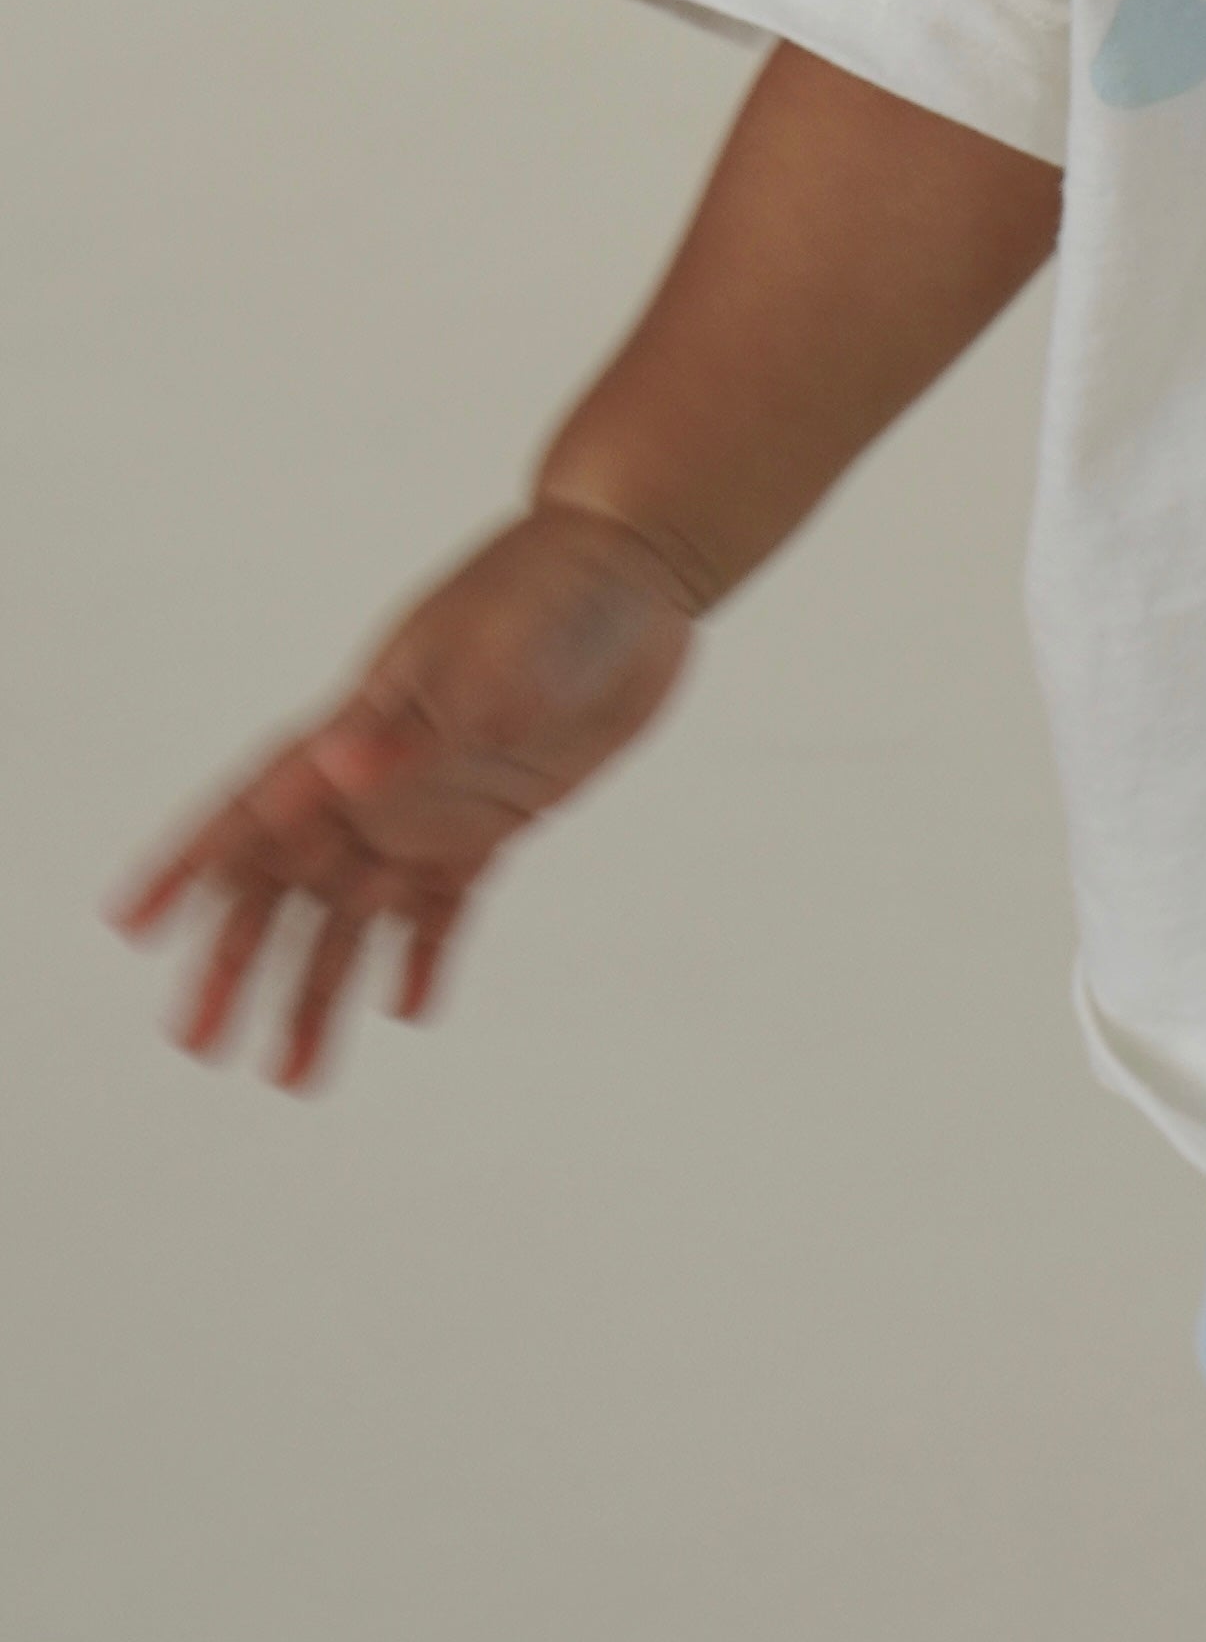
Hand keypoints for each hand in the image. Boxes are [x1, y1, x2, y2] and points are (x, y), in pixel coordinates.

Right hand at [110, 505, 703, 1090]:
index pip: (251, 809)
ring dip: (318, 989)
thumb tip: (340, 768)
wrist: (638, 564)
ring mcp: (437, 799)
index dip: (188, 865)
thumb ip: (412, 725)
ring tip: (290, 1077)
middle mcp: (380, 777)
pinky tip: (406, 1010)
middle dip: (237, 963)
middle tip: (196, 1045)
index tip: (131, 926)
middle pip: (285, 884)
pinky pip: (443, 903)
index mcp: (357, 732)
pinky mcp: (499, 815)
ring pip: (355, 913)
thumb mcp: (488, 657)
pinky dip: (421, 956)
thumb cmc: (551, 592)